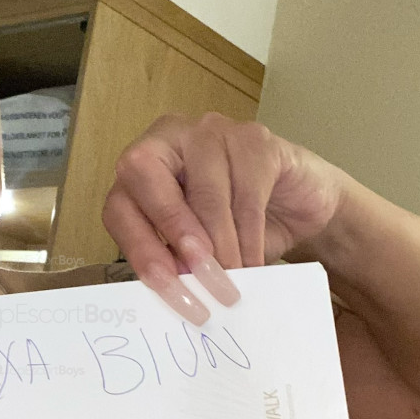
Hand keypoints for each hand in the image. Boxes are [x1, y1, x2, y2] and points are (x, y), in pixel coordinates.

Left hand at [102, 112, 347, 323]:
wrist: (300, 209)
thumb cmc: (236, 229)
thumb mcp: (195, 249)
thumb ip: (174, 258)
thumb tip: (170, 286)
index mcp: (141, 169)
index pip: (119, 203)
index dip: (137, 247)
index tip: (166, 285)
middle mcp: (168, 137)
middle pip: (145, 173)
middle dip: (173, 231)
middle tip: (199, 278)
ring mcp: (211, 131)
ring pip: (205, 192)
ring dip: (220, 248)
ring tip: (229, 287)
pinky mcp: (255, 139)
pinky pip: (247, 193)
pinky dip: (249, 239)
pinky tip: (252, 267)